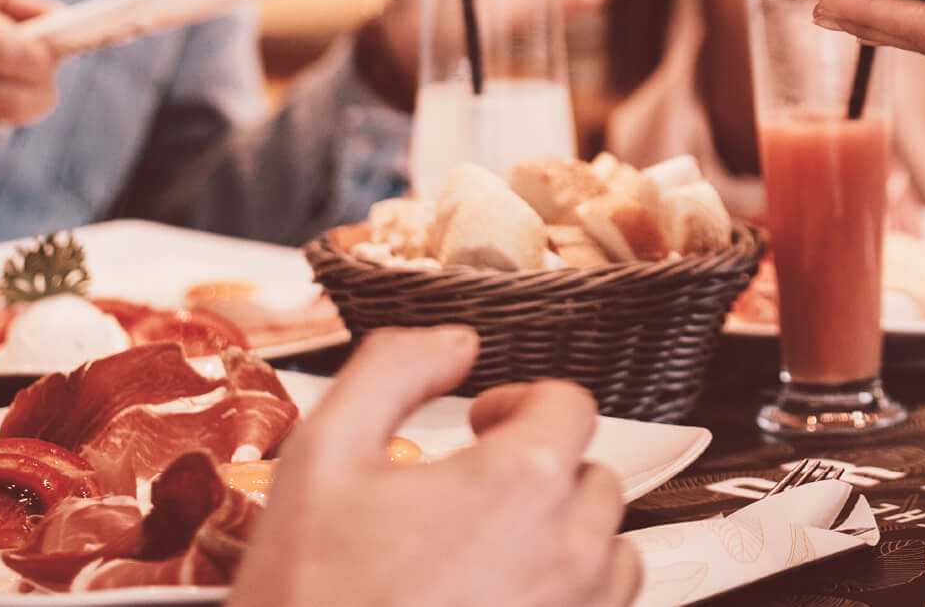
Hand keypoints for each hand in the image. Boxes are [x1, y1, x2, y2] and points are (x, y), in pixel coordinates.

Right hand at [229, 328, 636, 606]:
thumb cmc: (313, 598)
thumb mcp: (323, 455)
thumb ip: (393, 370)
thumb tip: (450, 343)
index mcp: (521, 483)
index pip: (570, 404)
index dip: (519, 402)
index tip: (483, 424)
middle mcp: (569, 552)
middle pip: (594, 475)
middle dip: (540, 470)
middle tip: (476, 490)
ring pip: (611, 551)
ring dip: (566, 537)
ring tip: (497, 548)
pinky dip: (566, 595)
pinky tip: (502, 594)